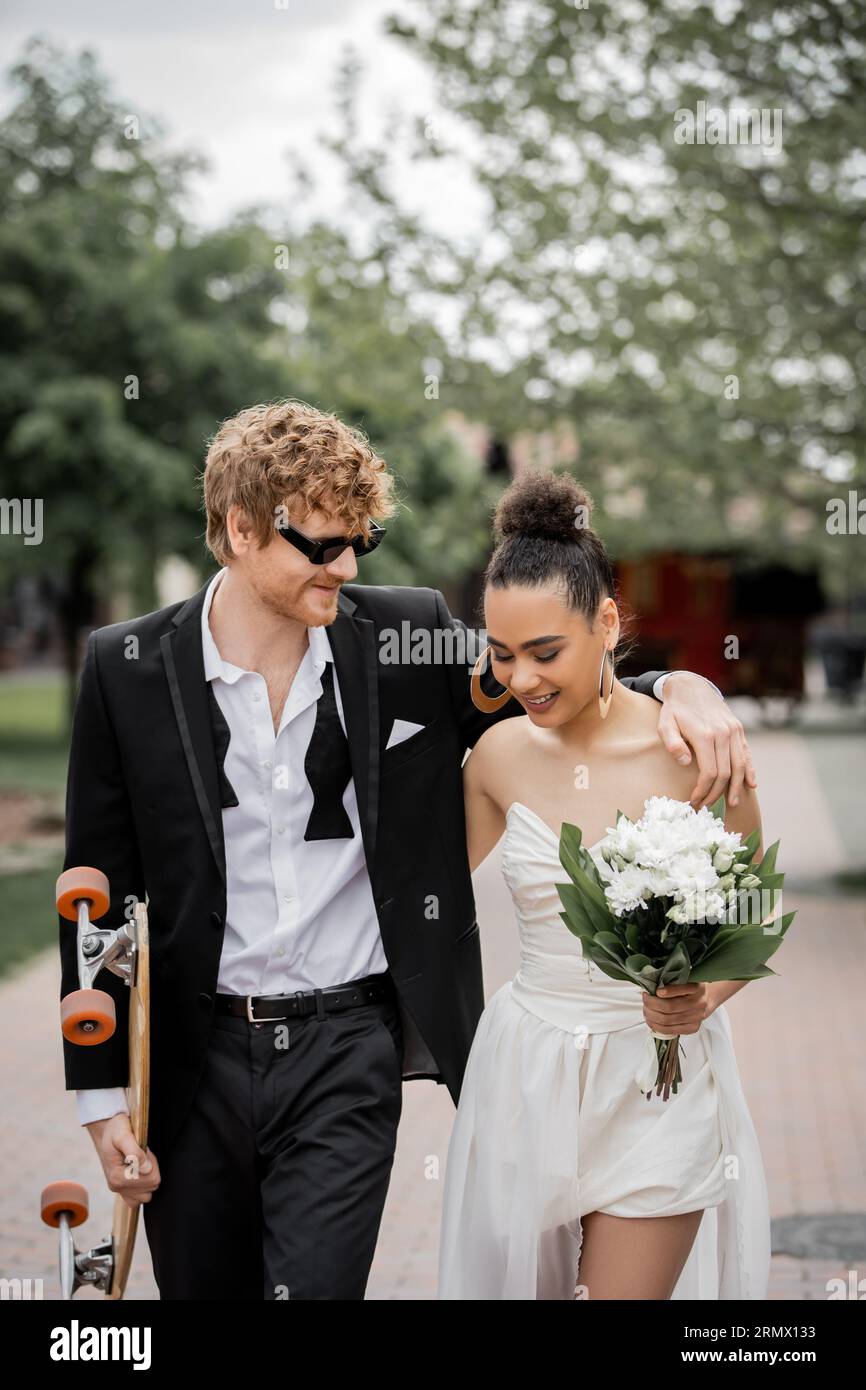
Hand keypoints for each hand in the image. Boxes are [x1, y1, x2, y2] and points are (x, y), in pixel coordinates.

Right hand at [86, 1113, 160, 1208]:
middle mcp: (117, 1187)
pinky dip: (143, 1186)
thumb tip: (146, 1169)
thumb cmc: (115, 1130)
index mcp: (117, 1177)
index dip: (152, 1162)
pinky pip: (139, 1198)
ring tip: (140, 1162)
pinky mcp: (122, 1189)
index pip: (151, 1179)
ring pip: (147, 1194)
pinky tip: (138, 1171)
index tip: (143, 1150)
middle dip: (151, 1169)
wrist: (107, 1130)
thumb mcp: (123, 1135)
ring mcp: (120, 1189)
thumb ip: (135, 1152)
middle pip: (151, 1187)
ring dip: (148, 1177)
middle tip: (141, 1154)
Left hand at [643, 982, 714, 1035]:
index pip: (681, 989)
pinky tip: (651, 1021)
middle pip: (669, 1007)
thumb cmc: (692, 988)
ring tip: (646, 1010)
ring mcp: (696, 1017)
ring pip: (667, 1020)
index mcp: (696, 988)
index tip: (656, 991)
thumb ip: (672, 981)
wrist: (708, 998)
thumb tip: (651, 985)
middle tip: (645, 999)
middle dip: (651, 1004)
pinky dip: (657, 1026)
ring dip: (651, 1016)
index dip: (667, 991)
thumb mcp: (686, 979)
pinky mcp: (692, 1028)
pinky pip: (671, 1030)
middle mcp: (698, 1003)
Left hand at [657, 672, 755, 807]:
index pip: (709, 772)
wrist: (691, 686)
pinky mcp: (739, 729)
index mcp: (704, 735)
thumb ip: (672, 743)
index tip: (694, 800)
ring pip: (740, 766)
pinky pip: (747, 754)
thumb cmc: (675, 709)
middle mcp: (723, 734)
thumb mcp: (665, 723)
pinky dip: (750, 770)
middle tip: (706, 806)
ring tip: (732, 803)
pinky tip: (750, 784)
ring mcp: (734, 731)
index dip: (703, 790)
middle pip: (725, 773)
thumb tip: (685, 762)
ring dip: (737, 788)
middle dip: (716, 793)